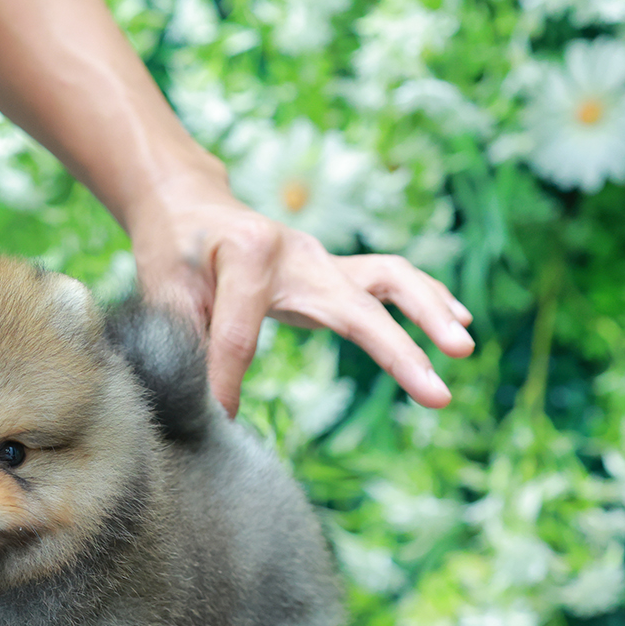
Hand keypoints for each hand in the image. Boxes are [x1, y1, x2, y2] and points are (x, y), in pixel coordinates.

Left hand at [127, 170, 474, 416]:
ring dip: (429, 312)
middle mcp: (296, 252)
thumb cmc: (172, 252)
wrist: (187, 206)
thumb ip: (186, 344)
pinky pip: (390, 280)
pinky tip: (461, 325)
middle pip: (352, 306)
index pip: (240, 336)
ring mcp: (322, 259)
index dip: (227, 382)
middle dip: (395, 350)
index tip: (220, 418)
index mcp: (244, 255)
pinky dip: (427, 299)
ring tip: (463, 348)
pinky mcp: (335, 270)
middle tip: (436, 393)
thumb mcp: (161, 294)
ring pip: (389, 278)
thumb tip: (209, 408)